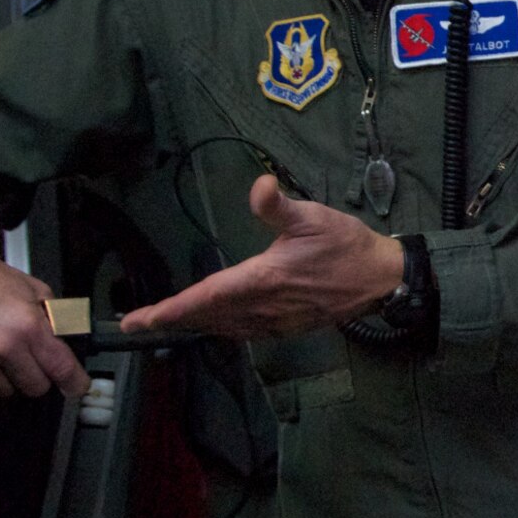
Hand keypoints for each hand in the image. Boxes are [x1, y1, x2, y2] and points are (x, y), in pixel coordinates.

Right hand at [0, 248, 89, 398]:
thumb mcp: (33, 289)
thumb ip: (56, 317)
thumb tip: (71, 342)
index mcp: (26, 325)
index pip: (61, 368)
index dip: (75, 382)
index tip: (77, 386)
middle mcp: (0, 347)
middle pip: (35, 387)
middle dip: (37, 374)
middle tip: (29, 357)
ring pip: (6, 392)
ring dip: (7, 378)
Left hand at [120, 175, 402, 339]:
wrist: (380, 278)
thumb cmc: (346, 245)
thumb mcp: (314, 217)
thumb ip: (279, 206)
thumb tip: (259, 184)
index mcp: (261, 280)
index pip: (203, 298)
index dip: (168, 310)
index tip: (137, 319)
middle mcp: (262, 308)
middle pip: (205, 318)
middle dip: (170, 320)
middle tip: (137, 323)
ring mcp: (274, 322)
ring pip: (222, 328)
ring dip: (193, 326)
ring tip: (169, 321)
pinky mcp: (286, 328)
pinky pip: (242, 333)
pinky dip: (220, 329)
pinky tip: (215, 324)